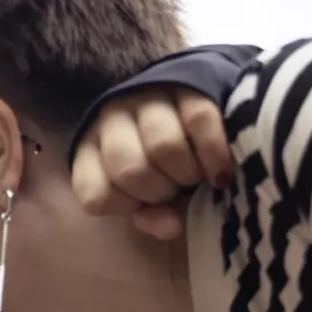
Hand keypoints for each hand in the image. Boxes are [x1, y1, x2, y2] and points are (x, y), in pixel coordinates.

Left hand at [71, 86, 232, 240]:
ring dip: (187, 172)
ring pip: (164, 146)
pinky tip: (220, 172)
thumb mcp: (148, 193)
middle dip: (161, 191)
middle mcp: (111, 122)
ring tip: (197, 176)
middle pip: (131, 171)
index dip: (127, 207)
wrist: (191, 102)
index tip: (148, 204)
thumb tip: (171, 227)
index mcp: (91, 154)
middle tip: (178, 189)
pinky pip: (200, 121)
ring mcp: (147, 98)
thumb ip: (153, 214)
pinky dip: (214, 154)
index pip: (95, 195)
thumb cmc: (162, 162)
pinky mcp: (187, 85)